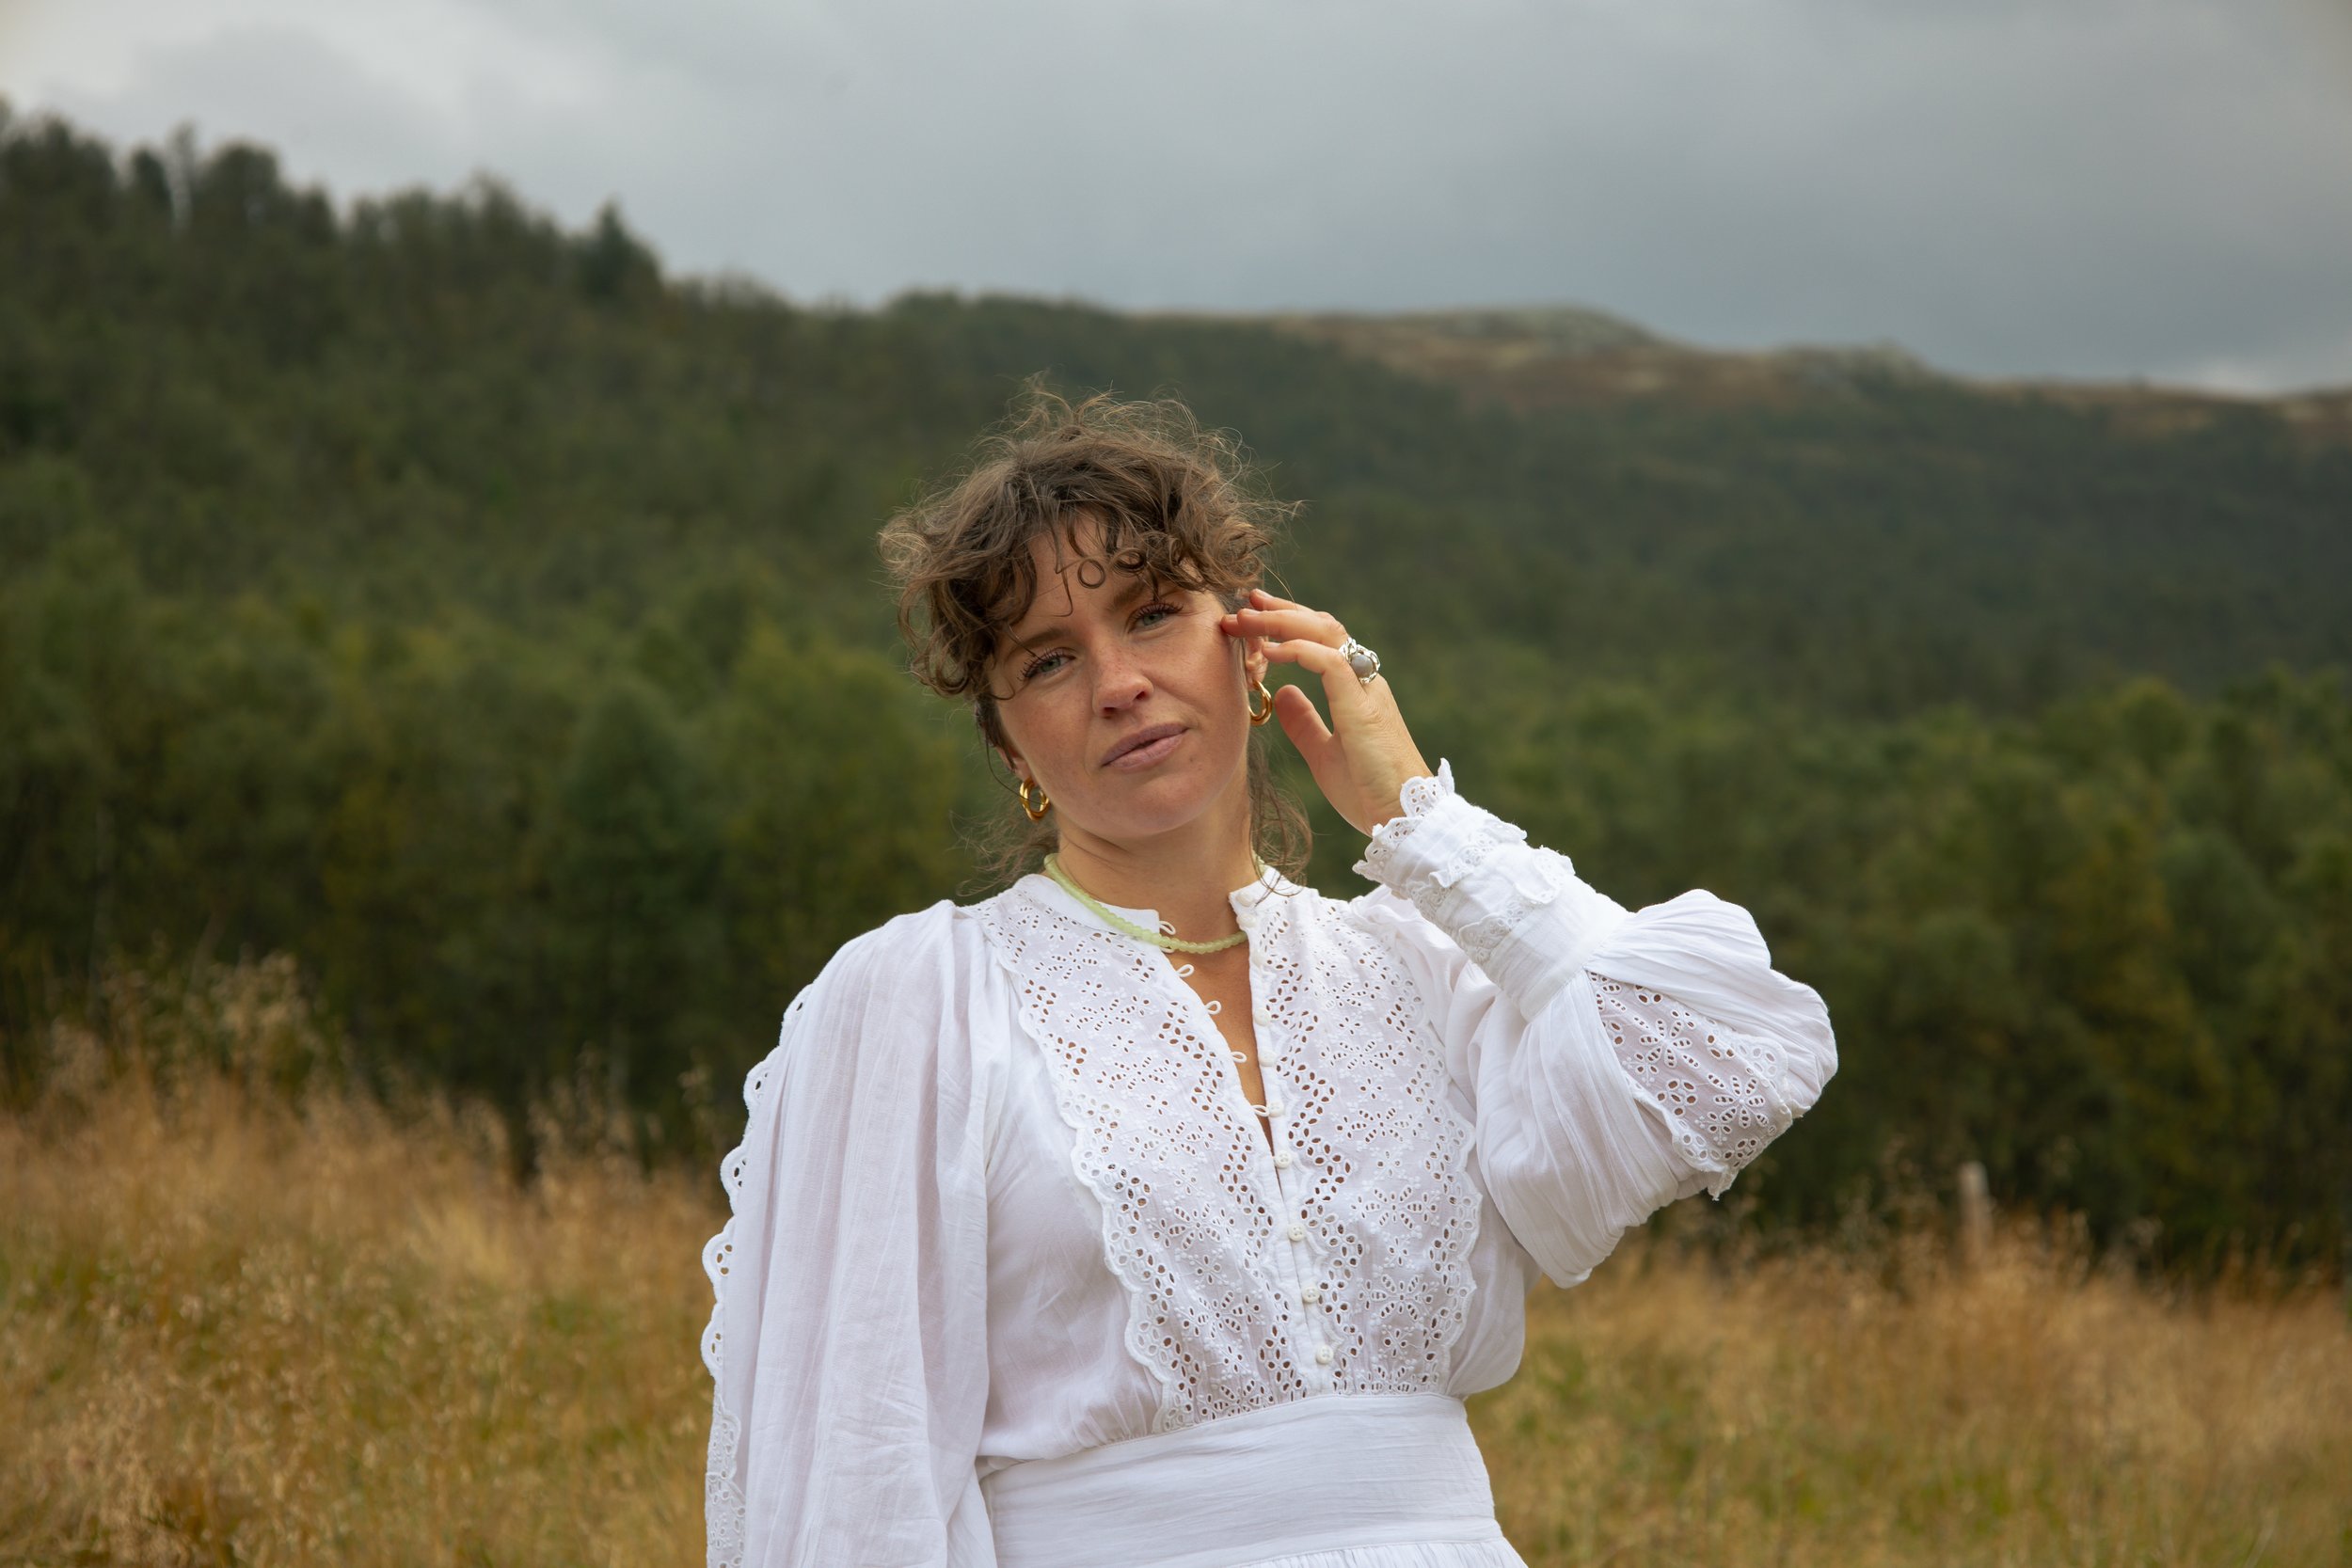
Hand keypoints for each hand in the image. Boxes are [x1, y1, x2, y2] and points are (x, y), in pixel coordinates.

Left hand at [1219, 587, 1433, 836]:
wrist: (1402, 817)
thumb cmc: (1368, 790)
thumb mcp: (1323, 753)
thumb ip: (1304, 722)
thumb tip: (1282, 693)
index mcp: (1356, 689)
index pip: (1321, 640)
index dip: (1288, 622)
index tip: (1254, 615)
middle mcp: (1363, 680)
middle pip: (1322, 626)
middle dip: (1281, 611)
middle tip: (1245, 603)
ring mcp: (1365, 690)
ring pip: (1326, 635)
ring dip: (1282, 622)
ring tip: (1247, 618)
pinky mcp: (1363, 706)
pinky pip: (1330, 663)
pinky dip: (1298, 650)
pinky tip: (1269, 651)